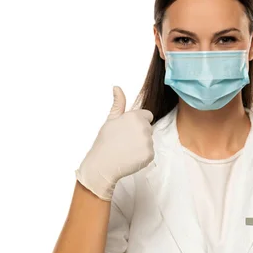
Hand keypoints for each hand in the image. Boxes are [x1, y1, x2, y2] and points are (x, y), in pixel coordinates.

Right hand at [75, 86, 154, 200]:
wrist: (102, 165)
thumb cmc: (105, 141)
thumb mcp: (111, 119)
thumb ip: (118, 103)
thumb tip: (117, 87)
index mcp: (135, 116)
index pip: (147, 116)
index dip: (138, 122)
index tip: (127, 130)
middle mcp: (143, 127)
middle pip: (148, 128)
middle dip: (139, 133)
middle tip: (124, 141)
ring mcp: (148, 142)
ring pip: (149, 141)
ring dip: (141, 145)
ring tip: (126, 149)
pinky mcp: (150, 155)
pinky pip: (150, 153)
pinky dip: (142, 156)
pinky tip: (130, 157)